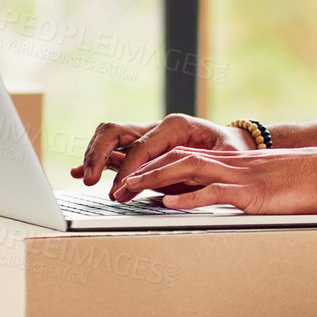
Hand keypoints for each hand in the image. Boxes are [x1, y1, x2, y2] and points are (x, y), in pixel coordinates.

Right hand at [70, 114, 253, 200]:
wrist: (236, 144)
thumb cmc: (232, 151)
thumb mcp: (226, 158)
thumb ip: (204, 167)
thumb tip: (180, 182)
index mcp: (175, 126)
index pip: (141, 146)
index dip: (128, 170)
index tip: (119, 191)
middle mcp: (157, 127)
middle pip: (115, 131)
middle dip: (99, 154)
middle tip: (90, 179)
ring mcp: (147, 136)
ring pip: (110, 136)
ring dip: (94, 155)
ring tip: (83, 177)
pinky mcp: (143, 149)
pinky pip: (114, 150)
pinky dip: (96, 159)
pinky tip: (79, 172)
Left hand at [113, 147, 316, 214]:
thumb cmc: (316, 181)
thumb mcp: (278, 184)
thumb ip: (256, 189)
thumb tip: (244, 201)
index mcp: (239, 163)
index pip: (190, 155)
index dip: (160, 162)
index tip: (137, 172)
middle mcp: (236, 165)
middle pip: (180, 158)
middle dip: (147, 168)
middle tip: (120, 180)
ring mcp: (243, 177)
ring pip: (189, 170)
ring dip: (156, 179)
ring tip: (130, 188)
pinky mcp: (254, 193)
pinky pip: (215, 193)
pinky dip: (188, 197)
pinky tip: (168, 203)